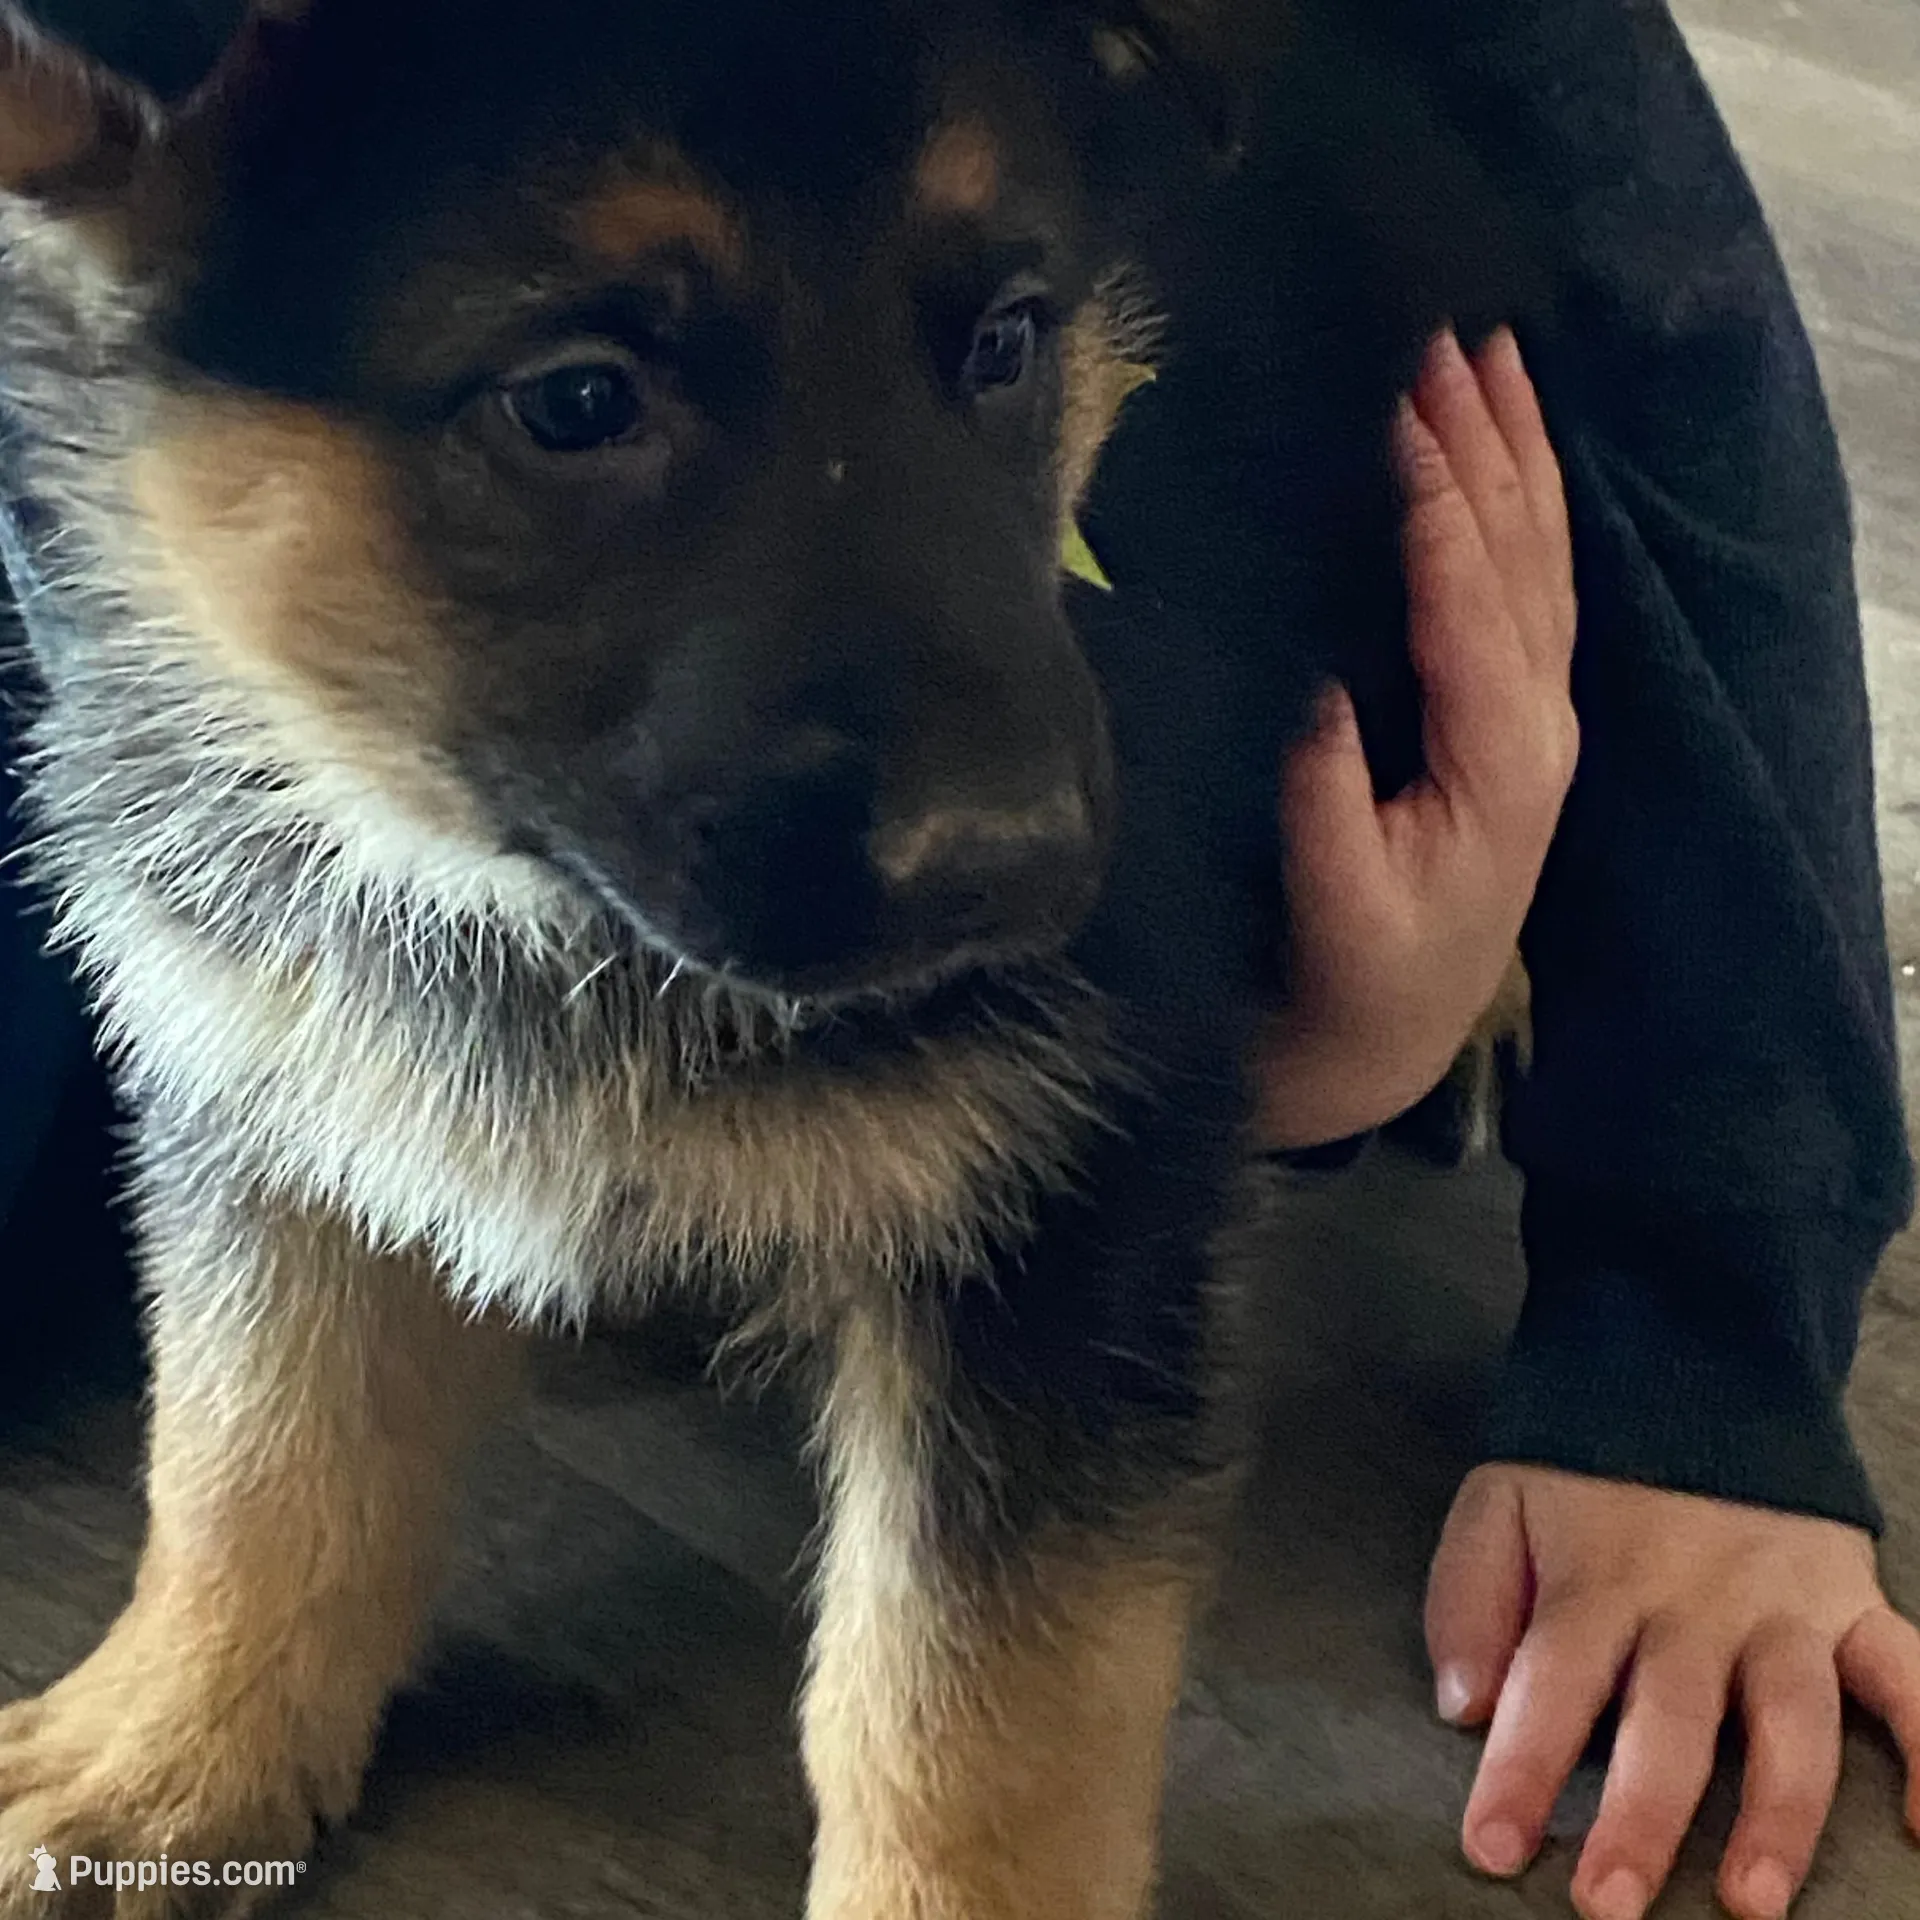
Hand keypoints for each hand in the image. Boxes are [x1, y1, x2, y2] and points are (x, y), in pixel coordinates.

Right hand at [1255, 326, 1577, 1148]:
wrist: (1392, 1031)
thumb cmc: (1351, 975)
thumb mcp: (1331, 908)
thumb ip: (1327, 809)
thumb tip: (1317, 694)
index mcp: (1499, 761)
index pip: (1474, 604)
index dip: (1440, 506)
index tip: (1398, 415)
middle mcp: (1539, 722)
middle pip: (1527, 555)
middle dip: (1488, 443)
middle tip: (1444, 339)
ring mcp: (1541, 715)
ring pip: (1545, 557)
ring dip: (1518, 451)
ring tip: (1488, 355)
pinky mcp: (1521, 716)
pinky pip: (1536, 584)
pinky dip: (1523, 502)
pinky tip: (1505, 449)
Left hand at [1427, 1464, 1919, 1919]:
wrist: (1688, 1363)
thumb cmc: (1582, 1463)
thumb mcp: (1497, 1501)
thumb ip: (1468, 1598)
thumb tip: (1463, 1708)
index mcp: (1596, 1579)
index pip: (1549, 1683)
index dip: (1519, 1768)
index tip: (1491, 1849)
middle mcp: (1691, 1601)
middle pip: (1667, 1720)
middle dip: (1640, 1819)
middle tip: (1607, 1905)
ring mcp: (1780, 1605)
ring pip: (1789, 1718)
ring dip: (1775, 1813)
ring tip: (1751, 1900)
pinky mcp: (1851, 1600)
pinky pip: (1909, 1676)